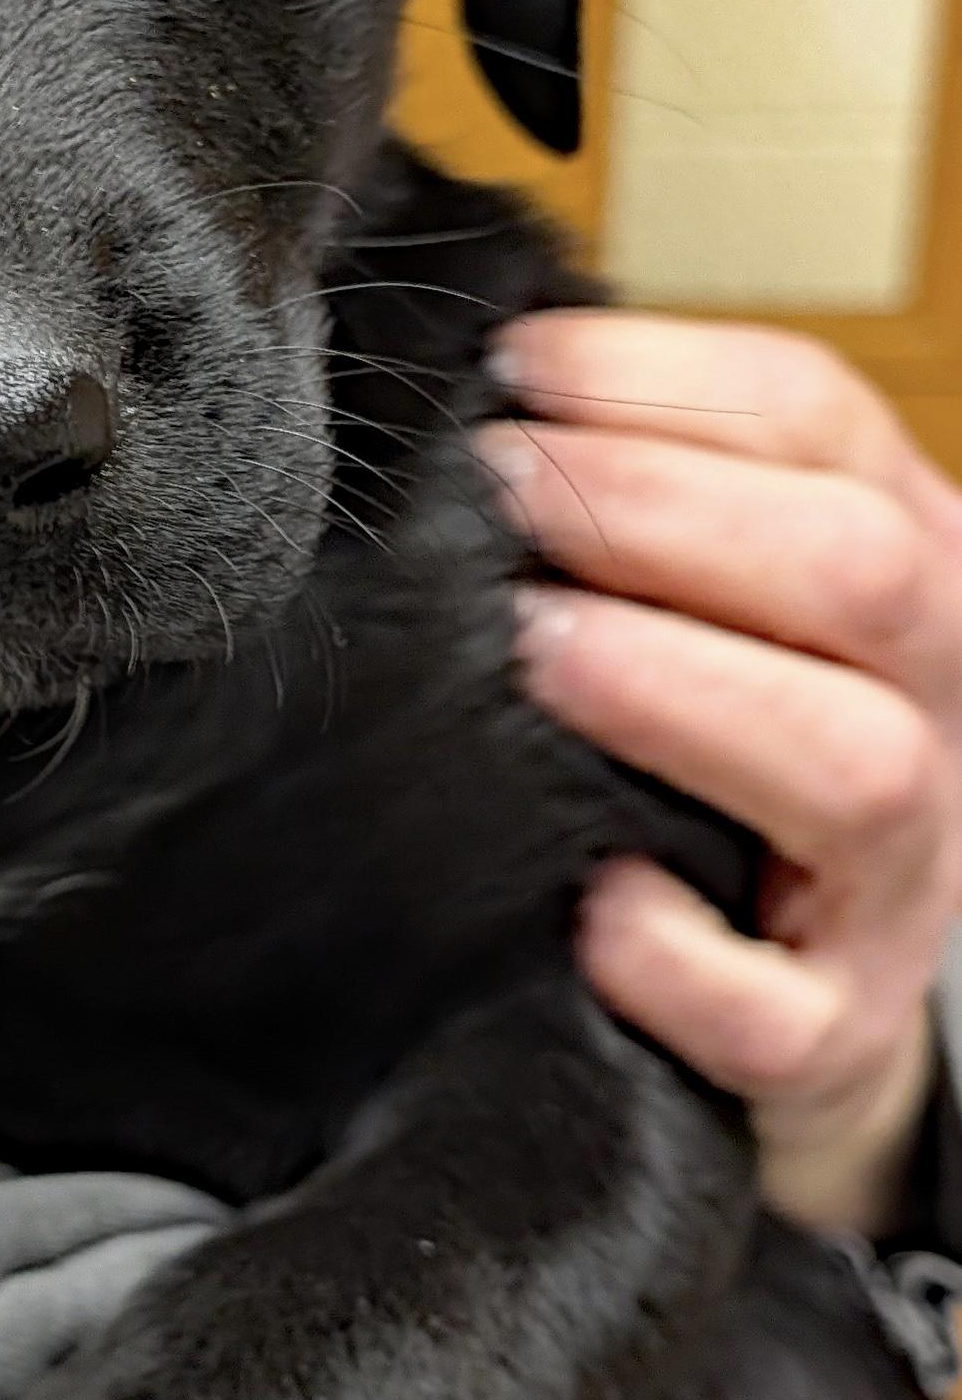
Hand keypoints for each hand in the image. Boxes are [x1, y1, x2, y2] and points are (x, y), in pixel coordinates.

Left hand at [478, 314, 961, 1238]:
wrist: (795, 973)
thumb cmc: (719, 723)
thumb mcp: (714, 578)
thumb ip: (636, 476)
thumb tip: (481, 382)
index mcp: (899, 552)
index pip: (821, 421)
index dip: (666, 379)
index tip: (519, 367)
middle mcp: (927, 699)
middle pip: (863, 571)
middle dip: (665, 511)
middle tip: (506, 491)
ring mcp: (895, 876)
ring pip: (859, 768)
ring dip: (683, 691)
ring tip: (538, 649)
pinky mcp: (829, 1031)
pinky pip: (784, 1014)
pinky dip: (684, 960)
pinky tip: (594, 903)